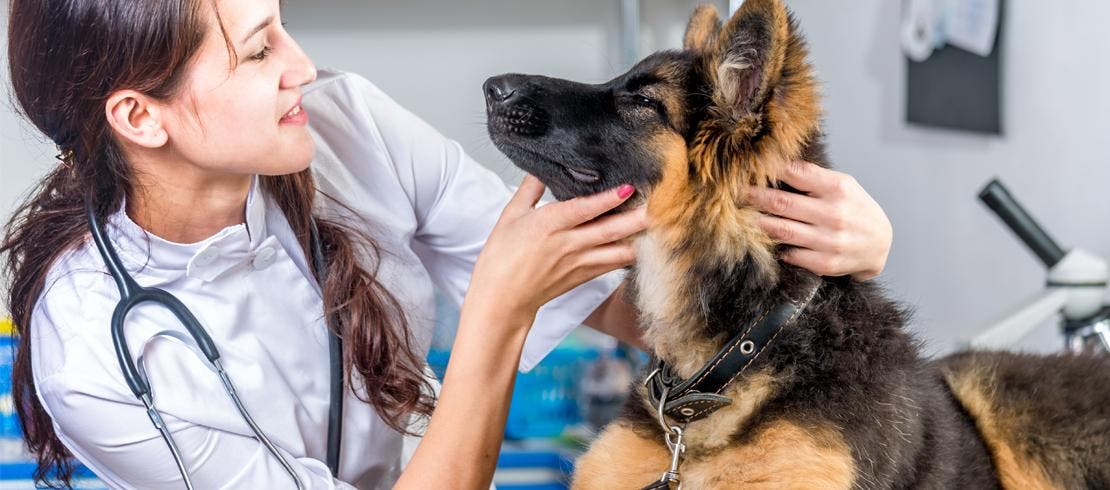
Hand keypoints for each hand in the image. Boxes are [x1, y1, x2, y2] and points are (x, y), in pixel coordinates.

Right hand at [466, 175, 647, 325]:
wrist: (502, 299)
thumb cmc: (502, 258)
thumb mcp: (511, 216)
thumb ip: (529, 190)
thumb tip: (539, 169)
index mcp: (549, 225)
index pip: (585, 209)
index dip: (608, 199)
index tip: (628, 188)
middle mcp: (569, 244)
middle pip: (611, 231)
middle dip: (636, 219)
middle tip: (658, 205)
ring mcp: (580, 263)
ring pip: (619, 251)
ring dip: (638, 238)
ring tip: (655, 223)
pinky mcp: (585, 276)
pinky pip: (613, 265)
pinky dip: (628, 254)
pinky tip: (639, 242)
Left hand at [749, 161, 891, 279]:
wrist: (880, 245)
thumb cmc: (855, 209)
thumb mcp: (843, 185)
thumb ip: (813, 177)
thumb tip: (773, 164)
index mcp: (838, 188)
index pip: (795, 173)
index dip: (768, 170)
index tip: (747, 168)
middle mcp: (834, 214)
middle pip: (781, 203)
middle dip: (754, 197)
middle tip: (734, 192)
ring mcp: (830, 241)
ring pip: (781, 230)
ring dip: (757, 222)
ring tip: (740, 216)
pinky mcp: (825, 263)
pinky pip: (790, 254)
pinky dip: (775, 247)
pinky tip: (764, 240)